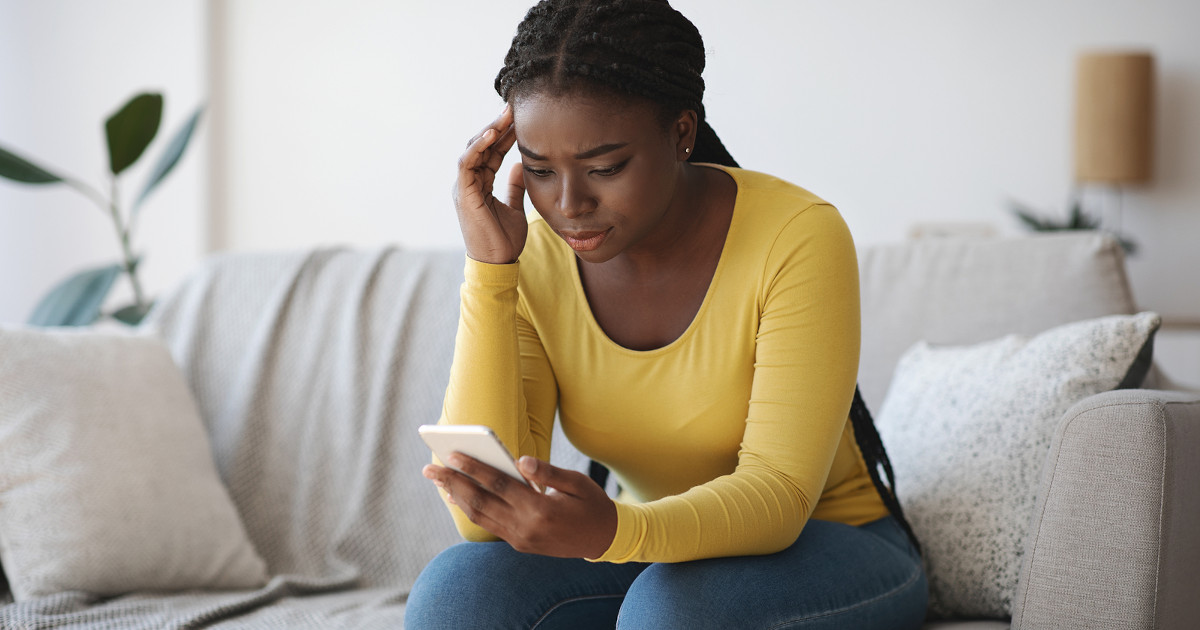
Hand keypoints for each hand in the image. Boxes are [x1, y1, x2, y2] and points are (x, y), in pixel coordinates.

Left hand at [423, 454, 617, 558]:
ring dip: (457, 497)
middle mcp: (526, 528)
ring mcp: (521, 539)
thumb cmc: (592, 505)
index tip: (453, 454)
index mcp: (541, 510)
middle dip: (453, 483)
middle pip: (480, 503)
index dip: (474, 469)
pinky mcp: (520, 544)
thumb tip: (520, 460)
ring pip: (480, 517)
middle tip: (430, 469)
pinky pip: (489, 525)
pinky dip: (471, 510)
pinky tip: (459, 496)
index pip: (499, 485)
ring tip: (439, 480)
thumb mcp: (577, 482)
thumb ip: (547, 472)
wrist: (604, 540)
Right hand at [453, 104, 527, 263]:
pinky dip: (478, 146)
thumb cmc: (504, 240)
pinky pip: (467, 163)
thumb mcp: (515, 207)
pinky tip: (493, 133)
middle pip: (482, 146)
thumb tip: (521, 166)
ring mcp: (464, 187)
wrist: (498, 264)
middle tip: (514, 107)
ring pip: (474, 149)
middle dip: (498, 126)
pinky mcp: (463, 193)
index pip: (493, 152)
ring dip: (490, 130)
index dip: (506, 135)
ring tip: (506, 114)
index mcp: (480, 184)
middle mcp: (469, 182)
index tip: (522, 119)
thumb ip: (515, 187)